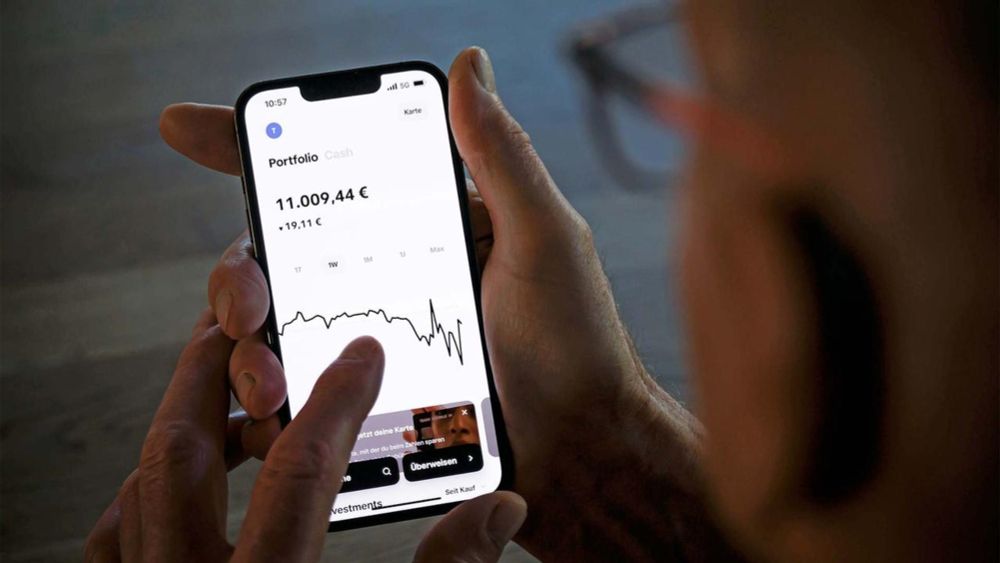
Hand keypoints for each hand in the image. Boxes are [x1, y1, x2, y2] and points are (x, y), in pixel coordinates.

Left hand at [84, 311, 525, 561]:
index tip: (362, 351)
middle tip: (237, 323)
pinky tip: (173, 483)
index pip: (298, 469)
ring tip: (214, 390)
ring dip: (175, 427)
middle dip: (207, 377)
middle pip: (180, 456)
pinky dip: (142, 497)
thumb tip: (502, 510)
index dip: (337, 400)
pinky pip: (118, 545)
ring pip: (140, 492)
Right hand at [158, 48, 718, 560]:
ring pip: (273, 328)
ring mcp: (372, 340)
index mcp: (422, 227)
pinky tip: (276, 417)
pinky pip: (297, 393)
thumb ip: (500, 157)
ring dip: (246, 348)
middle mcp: (387, 276)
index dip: (252, 149)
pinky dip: (269, 404)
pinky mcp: (367, 399)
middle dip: (236, 276)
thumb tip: (468, 64)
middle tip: (244, 308)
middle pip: (276, 257)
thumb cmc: (576, 346)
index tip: (187, 128)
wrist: (581, 453)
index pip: (329, 176)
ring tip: (266, 380)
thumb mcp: (543, 241)